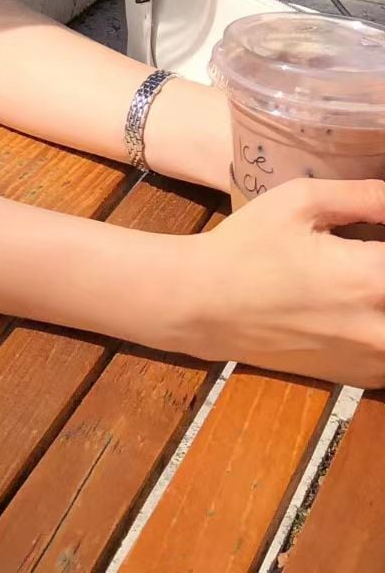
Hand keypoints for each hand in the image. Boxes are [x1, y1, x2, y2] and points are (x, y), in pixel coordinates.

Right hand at [185, 179, 384, 386]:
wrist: (205, 304)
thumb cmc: (247, 246)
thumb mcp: (298, 200)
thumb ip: (363, 195)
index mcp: (370, 278)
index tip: (374, 232)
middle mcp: (382, 328)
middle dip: (381, 265)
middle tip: (365, 252)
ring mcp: (373, 360)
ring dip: (383, 299)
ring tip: (358, 276)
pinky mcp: (361, 377)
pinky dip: (379, 326)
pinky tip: (353, 306)